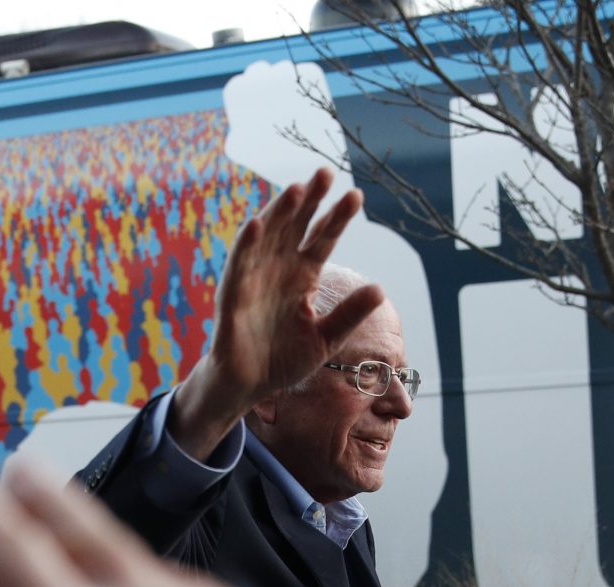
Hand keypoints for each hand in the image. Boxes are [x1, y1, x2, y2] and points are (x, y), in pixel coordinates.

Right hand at [169, 168, 385, 454]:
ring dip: (280, 212)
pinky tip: (257, 223)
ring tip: (297, 189)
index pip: (322, 239)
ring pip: (268, 237)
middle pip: (295, 227)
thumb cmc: (284, 359)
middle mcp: (279, 269)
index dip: (337, 218)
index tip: (356, 196)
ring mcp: (255, 278)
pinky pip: (239, 265)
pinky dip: (247, 244)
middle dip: (310, 201)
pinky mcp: (233, 295)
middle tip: (327, 173)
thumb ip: (349, 315)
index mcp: (303, 276)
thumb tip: (380, 289)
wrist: (250, 386)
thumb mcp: (326, 339)